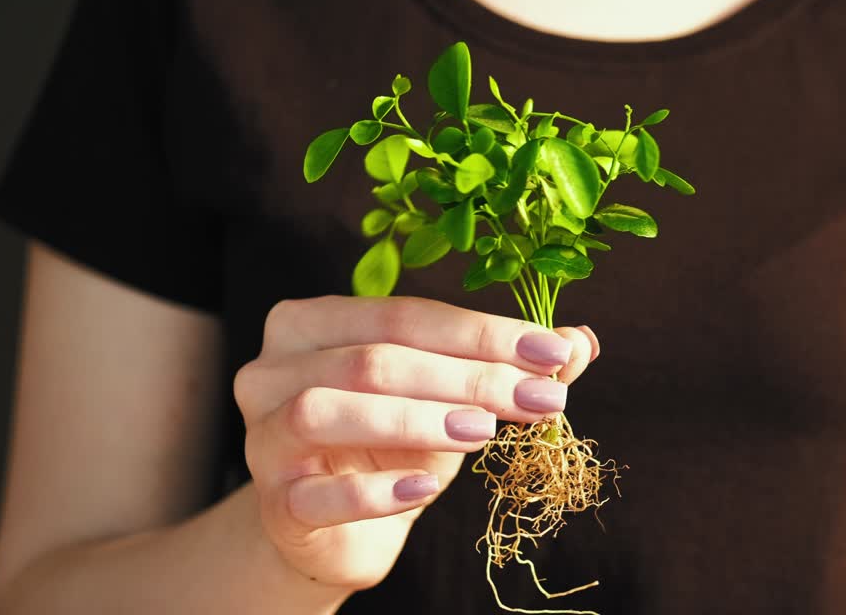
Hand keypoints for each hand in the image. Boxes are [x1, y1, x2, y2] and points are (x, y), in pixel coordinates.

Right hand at [233, 295, 598, 590]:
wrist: (332, 530)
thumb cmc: (390, 446)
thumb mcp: (449, 399)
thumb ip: (507, 366)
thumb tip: (582, 341)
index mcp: (311, 324)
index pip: (405, 316)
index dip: (483, 333)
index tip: (554, 352)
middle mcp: (271, 370)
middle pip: (375, 359)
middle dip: (468, 377)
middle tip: (541, 398)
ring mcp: (263, 436)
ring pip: (330, 409)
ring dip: (417, 418)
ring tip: (485, 432)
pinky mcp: (274, 502)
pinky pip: (318, 493)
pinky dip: (376, 490)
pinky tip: (426, 488)